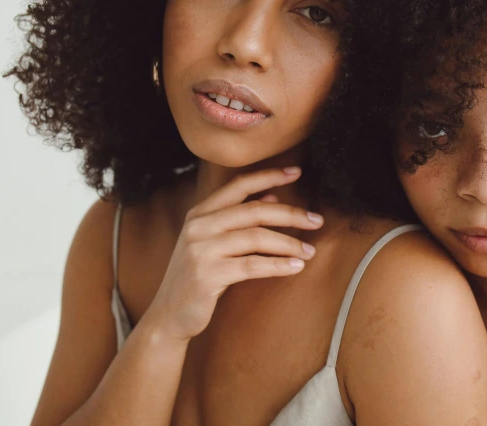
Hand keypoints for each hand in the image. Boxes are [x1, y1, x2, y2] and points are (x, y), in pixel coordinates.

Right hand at [142, 167, 321, 341]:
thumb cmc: (197, 275)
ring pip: (257, 237)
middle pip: (255, 210)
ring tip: (310, 251)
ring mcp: (202, 249)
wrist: (169, 313)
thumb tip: (272, 197)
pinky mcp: (208, 274)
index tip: (297, 172)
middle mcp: (199, 226)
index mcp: (200, 213)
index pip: (239, 185)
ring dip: (289, 244)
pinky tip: (295, 267)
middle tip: (317, 221)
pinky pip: (252, 265)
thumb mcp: (212, 241)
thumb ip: (239, 219)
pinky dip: (278, 265)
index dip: (269, 176)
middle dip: (291, 214)